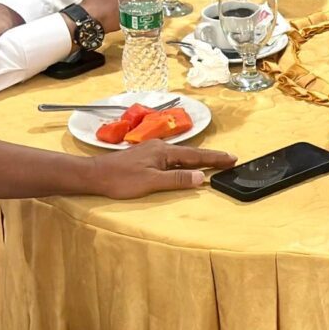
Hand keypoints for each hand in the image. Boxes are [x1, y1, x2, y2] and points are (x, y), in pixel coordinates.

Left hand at [77, 142, 234, 197]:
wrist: (95, 175)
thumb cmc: (121, 179)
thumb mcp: (150, 182)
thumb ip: (176, 179)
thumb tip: (200, 176)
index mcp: (164, 152)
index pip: (196, 156)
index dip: (215, 158)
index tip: (233, 158)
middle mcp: (161, 147)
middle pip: (191, 153)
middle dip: (211, 157)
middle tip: (229, 160)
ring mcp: (152, 150)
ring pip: (181, 154)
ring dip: (198, 158)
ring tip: (213, 162)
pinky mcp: (146, 156)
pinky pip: (172, 157)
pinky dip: (185, 160)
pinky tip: (186, 164)